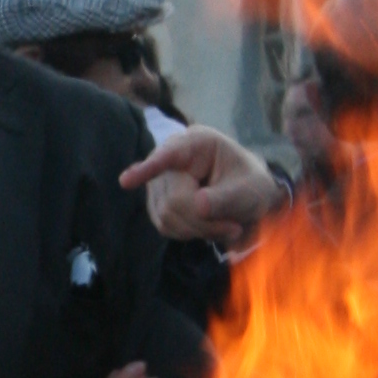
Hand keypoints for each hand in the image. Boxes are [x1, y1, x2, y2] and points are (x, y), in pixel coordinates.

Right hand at [121, 125, 284, 244]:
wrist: (249, 196)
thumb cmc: (251, 185)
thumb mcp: (250, 190)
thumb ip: (227, 198)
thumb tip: (198, 206)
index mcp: (196, 144)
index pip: (168, 156)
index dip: (147, 169)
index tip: (126, 181)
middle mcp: (171, 158)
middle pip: (173, 200)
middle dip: (203, 221)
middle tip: (234, 228)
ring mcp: (160, 180)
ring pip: (166, 217)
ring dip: (198, 230)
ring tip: (225, 227)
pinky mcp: (157, 202)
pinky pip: (165, 226)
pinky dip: (188, 233)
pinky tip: (207, 227)